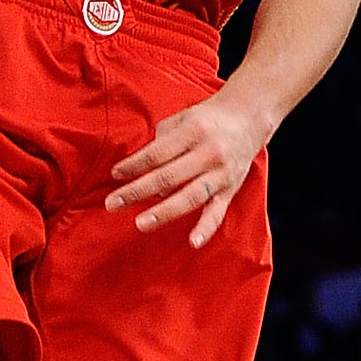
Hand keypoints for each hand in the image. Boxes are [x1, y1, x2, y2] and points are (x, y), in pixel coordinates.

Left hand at [106, 87, 265, 247]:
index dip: (134, 165)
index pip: (157, 153)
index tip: (114, 175)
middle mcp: (208, 153)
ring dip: (164, 212)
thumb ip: (160, 142)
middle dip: (137, 191)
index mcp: (192, 131)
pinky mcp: (230, 190)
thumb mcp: (181, 119)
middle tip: (112, 203)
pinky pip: (217, 212)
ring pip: (190, 196)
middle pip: (168, 176)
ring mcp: (220, 174)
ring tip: (141, 224)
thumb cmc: (206, 119)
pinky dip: (206, 228)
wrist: (248, 118)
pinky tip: (193, 242)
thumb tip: (143, 172)